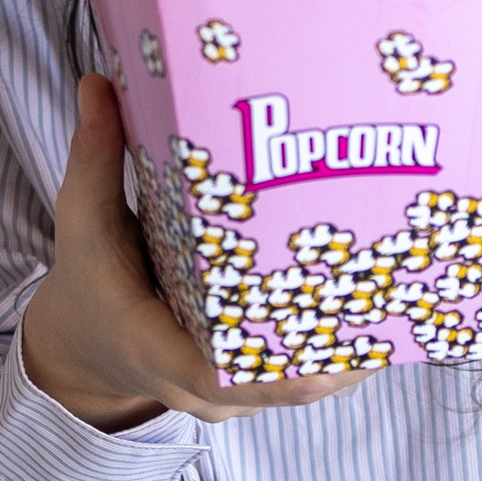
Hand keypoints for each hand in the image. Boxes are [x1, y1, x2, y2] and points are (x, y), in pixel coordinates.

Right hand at [20, 75, 368, 430]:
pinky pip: (300, 376)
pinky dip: (335, 349)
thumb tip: (97, 84)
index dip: (277, 362)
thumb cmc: (88, 284)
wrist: (86, 349)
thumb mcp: (83, 224)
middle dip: (338, 344)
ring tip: (397, 290)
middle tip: (385, 285)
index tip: (326, 330)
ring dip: (347, 349)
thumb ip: (93, 159)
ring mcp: (232, 396)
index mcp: (154, 351)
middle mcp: (201, 388)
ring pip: (302, 385)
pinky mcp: (251, 386)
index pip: (217, 374)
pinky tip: (377, 305)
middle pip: (283, 383)